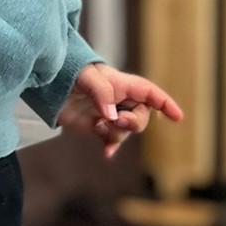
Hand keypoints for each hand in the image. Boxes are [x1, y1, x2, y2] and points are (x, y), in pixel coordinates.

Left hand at [57, 63, 183, 160]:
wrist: (48, 84)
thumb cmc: (69, 71)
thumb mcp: (86, 77)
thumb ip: (102, 94)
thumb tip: (112, 116)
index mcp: (122, 84)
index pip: (150, 94)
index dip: (165, 104)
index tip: (177, 117)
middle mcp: (119, 100)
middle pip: (141, 117)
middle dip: (132, 123)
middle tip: (116, 121)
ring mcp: (109, 114)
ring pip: (126, 131)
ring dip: (115, 133)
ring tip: (98, 125)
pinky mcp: (96, 125)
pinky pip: (111, 140)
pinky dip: (110, 146)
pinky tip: (106, 153)